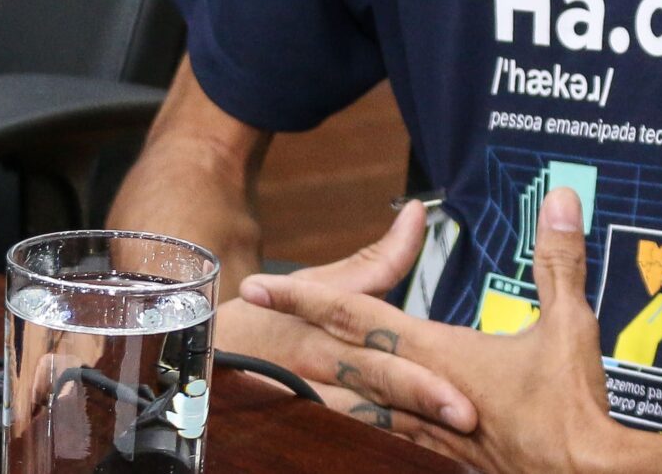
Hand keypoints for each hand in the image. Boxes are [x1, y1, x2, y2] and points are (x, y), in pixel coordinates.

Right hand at [214, 199, 480, 446]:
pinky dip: (373, 449)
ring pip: (358, 421)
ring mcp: (300, 402)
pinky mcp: (293, 426)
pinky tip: (414, 456)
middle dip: (419, 396)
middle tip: (466, 416)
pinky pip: (340, 442)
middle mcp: (310, 362)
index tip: (459, 389)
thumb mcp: (316, 286)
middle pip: (371, 382)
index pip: (370, 335)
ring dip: (403, 432)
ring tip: (451, 446)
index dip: (414, 364)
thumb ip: (377, 259)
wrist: (195, 363)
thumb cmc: (267, 322)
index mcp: (318, 322)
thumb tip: (420, 211)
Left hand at [241, 187, 627, 473]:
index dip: (303, 296)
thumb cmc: (574, 411)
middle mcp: (420, 394)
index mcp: (437, 355)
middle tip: (254, 313)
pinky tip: (367, 424)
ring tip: (287, 372)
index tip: (258, 285)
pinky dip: (371, 424)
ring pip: (360, 404)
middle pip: (343, 355)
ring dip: (325, 383)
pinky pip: (394, 437)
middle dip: (297, 330)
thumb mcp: (570, 324)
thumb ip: (559, 259)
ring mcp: (430, 431)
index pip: (354, 315)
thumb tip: (559, 198)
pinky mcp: (449, 457)